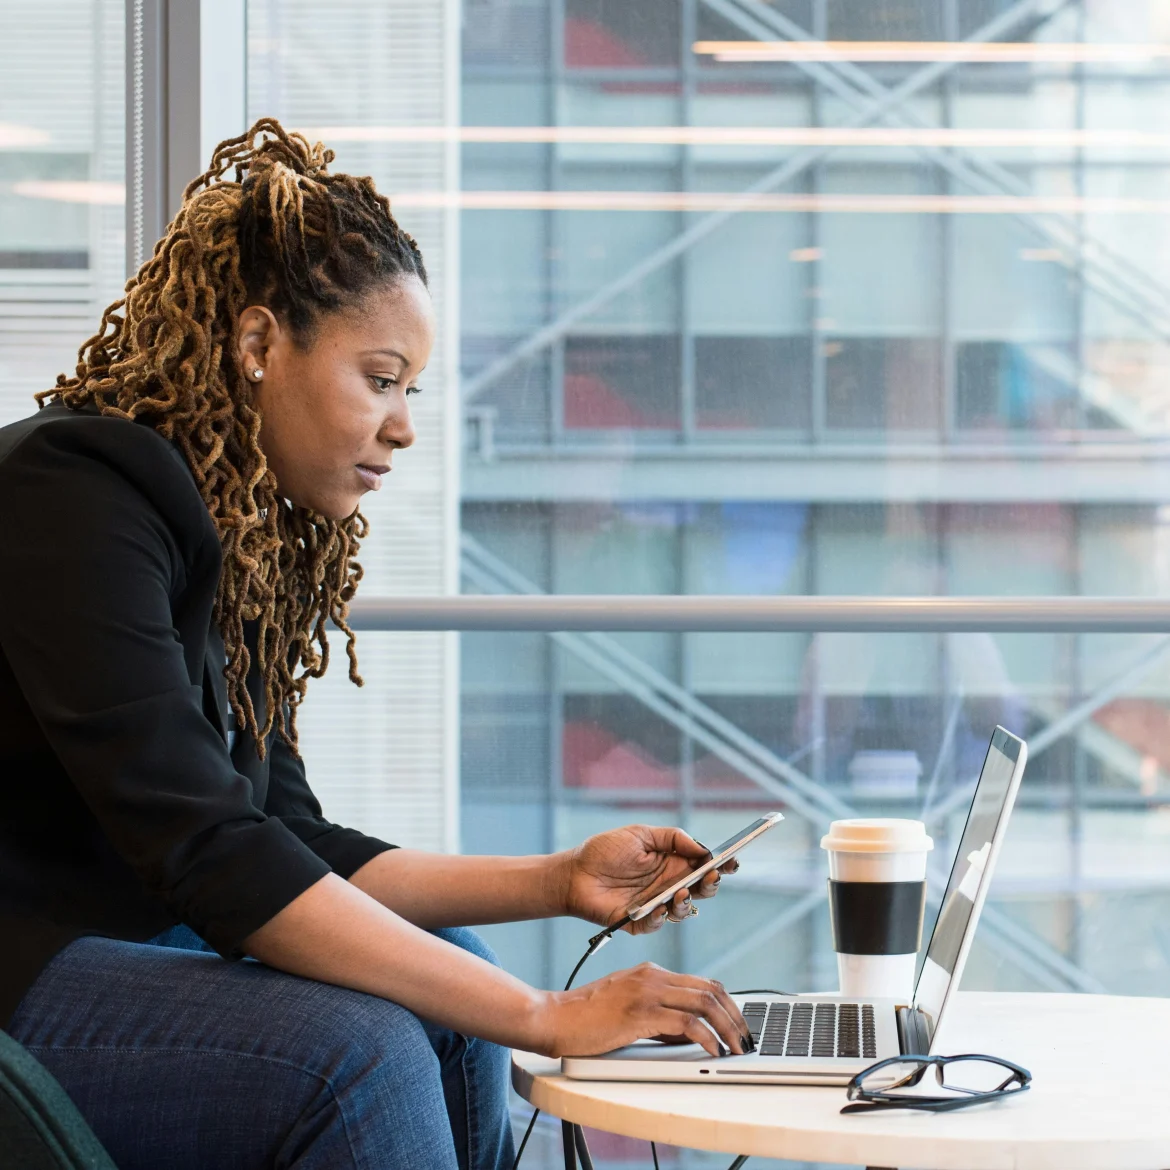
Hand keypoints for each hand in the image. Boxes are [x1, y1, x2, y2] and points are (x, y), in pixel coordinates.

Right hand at [539, 962, 750, 1058]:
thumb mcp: (628, 1007)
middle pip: (711, 989)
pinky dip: (706, 1038)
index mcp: (651, 973)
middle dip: (736, 1016)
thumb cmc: (586, 1017)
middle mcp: (653, 977)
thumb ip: (659, 1015)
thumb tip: (690, 1033)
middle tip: (746, 1039)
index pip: (703, 983)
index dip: (728, 1004)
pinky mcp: (640, 1013)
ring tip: (736, 1048)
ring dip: (727, 1028)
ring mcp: (647, 992)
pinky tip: (712, 1051)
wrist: (555, 1017)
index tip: (739, 1025)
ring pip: (704, 1003)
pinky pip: (686, 1023)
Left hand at [557, 824, 738, 935]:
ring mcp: (656, 904)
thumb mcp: (641, 834)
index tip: (732, 861)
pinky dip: (660, 917)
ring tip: (681, 892)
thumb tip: (702, 848)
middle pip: (701, 889)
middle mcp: (668, 885)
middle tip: (710, 876)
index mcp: (672, 863)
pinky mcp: (639, 922)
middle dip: (710, 884)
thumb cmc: (605, 851)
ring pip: (684, 910)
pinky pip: (656, 924)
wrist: (573, 873)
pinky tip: (659, 908)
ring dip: (687, 902)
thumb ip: (673, 838)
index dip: (721, 865)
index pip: (703, 866)